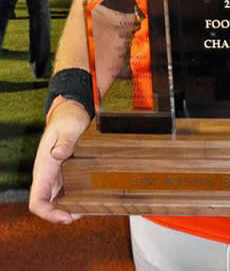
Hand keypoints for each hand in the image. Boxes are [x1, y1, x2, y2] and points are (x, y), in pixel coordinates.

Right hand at [29, 99, 90, 222]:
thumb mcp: (69, 127)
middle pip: (48, 205)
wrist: (71, 112)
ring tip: (90, 208)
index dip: (49, 214)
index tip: (67, 217)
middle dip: (62, 215)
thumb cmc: (68, 119)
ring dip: (70, 208)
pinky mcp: (65, 173)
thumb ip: (65, 141)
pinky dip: (76, 199)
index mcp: (43, 168)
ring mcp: (56, 176)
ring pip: (58, 201)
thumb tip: (58, 154)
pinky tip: (91, 198)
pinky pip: (67, 192)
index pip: (37, 201)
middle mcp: (47, 176)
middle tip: (83, 214)